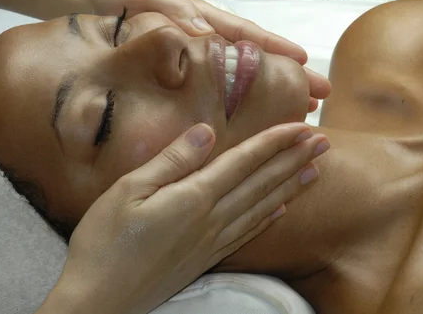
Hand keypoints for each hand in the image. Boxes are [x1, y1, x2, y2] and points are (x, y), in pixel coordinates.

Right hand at [49, 123, 328, 313]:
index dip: (274, 142)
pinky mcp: (206, 260)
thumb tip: (207, 132)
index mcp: (193, 198)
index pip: (244, 162)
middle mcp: (211, 221)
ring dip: (291, 186)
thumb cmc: (104, 243)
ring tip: (316, 171)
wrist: (99, 302)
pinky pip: (248, 234)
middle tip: (323, 142)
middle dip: (294, 159)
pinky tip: (282, 210)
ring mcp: (211, 243)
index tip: (301, 126)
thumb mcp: (128, 190)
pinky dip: (270, 218)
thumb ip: (172, 160)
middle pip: (261, 184)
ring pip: (262, 208)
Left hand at [90, 0, 330, 111]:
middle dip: (289, 75)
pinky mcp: (183, 74)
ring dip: (273, 91)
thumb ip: (172, 10)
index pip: (245, 34)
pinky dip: (239, 102)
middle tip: (320, 96)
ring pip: (243, 76)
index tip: (304, 62)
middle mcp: (207, 38)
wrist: (95, 3)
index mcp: (201, 17)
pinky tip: (252, 121)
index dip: (274, 48)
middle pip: (255, 58)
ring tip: (302, 109)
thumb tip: (205, 32)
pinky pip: (218, 88)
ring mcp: (198, 57)